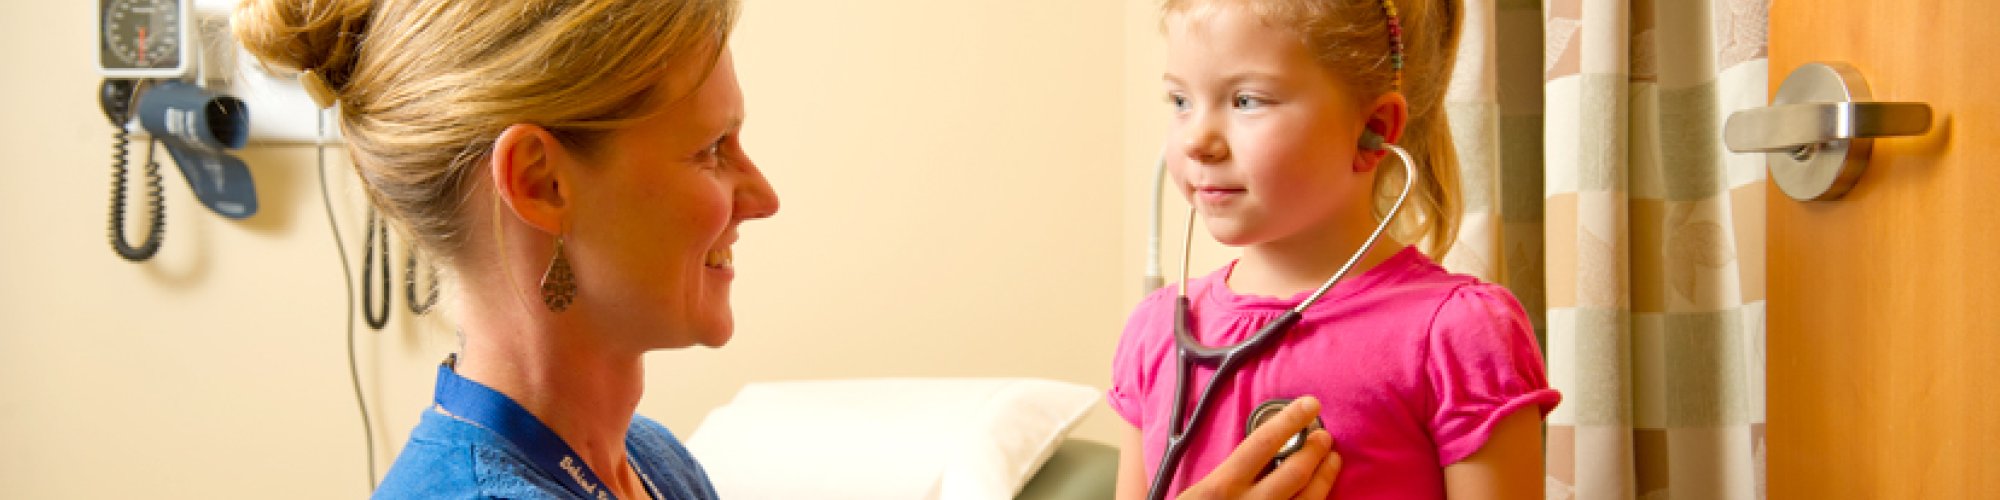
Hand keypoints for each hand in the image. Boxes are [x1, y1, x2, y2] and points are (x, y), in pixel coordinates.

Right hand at [1176, 397, 1341, 499]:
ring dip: (1325, 476)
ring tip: (1331, 460)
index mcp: (1220, 489)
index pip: (1262, 443)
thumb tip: (1259, 454)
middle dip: (1315, 449)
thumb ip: (1225, 479)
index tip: (1309, 405)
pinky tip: (1320, 495)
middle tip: (1323, 436)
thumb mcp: (1196, 497)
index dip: (1290, 419)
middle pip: (1294, 471)